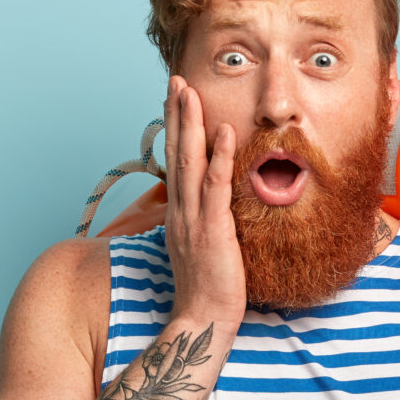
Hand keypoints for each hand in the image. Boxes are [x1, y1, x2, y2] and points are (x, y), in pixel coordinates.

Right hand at [162, 75, 245, 326]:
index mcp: (178, 214)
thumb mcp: (201, 248)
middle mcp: (180, 211)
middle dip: (175, 113)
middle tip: (176, 80)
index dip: (174, 128)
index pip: (174, 162)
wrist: (202, 320)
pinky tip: (225, 131)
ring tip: (190, 91)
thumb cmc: (207, 290)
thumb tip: (213, 207)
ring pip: (189, 161)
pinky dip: (219, 157)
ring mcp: (193, 219)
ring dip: (190, 124)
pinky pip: (215, 187)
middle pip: (175, 152)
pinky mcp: (212, 230)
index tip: (175, 99)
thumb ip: (204, 222)